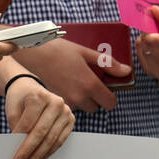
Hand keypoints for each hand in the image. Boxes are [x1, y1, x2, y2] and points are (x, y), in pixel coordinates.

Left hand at [4, 75, 74, 158]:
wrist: (30, 88)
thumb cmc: (20, 99)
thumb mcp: (12, 110)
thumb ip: (16, 128)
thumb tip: (20, 151)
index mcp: (39, 96)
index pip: (29, 124)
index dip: (20, 143)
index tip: (13, 157)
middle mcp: (56, 102)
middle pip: (42, 133)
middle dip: (29, 152)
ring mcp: (66, 111)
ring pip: (52, 140)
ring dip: (39, 156)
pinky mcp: (70, 120)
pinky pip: (60, 141)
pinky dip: (48, 152)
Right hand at [12, 37, 129, 112]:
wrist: (32, 54)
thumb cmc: (58, 50)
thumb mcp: (85, 53)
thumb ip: (107, 63)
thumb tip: (126, 71)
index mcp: (90, 84)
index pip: (110, 103)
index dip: (111, 97)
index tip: (107, 90)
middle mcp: (79, 96)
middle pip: (95, 108)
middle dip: (95, 98)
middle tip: (88, 83)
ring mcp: (66, 101)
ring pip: (81, 107)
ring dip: (81, 99)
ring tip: (73, 81)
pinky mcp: (55, 101)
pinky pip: (68, 105)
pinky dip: (69, 98)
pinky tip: (64, 83)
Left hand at [136, 5, 158, 82]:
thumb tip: (152, 9)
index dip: (152, 32)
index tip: (149, 20)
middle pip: (148, 40)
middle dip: (151, 29)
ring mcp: (156, 71)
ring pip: (141, 43)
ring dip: (147, 37)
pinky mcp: (147, 70)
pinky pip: (139, 49)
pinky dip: (145, 44)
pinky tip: (156, 47)